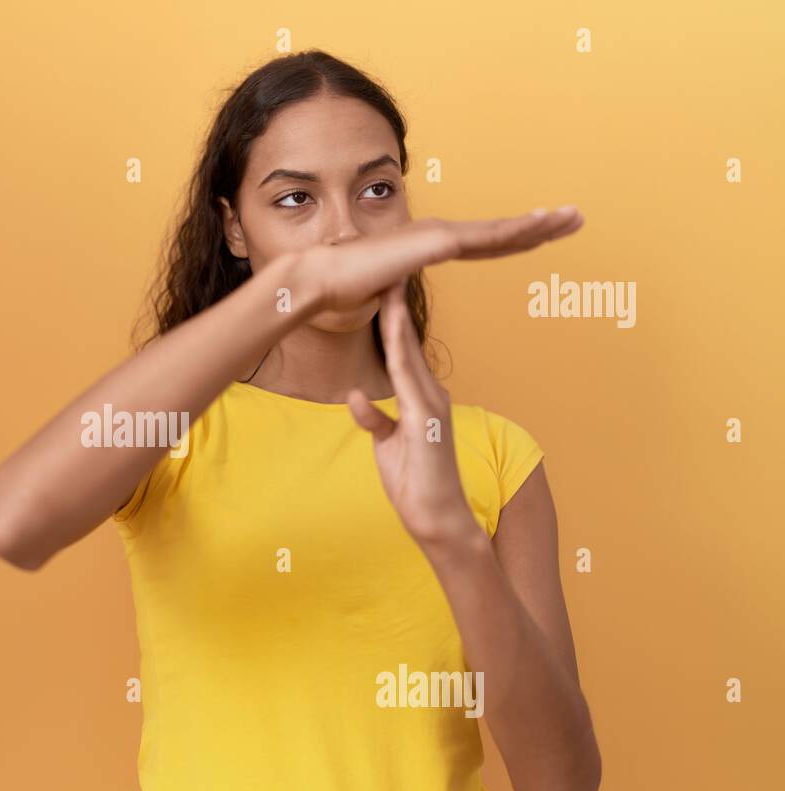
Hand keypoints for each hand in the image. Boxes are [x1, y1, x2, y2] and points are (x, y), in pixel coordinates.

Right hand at [303, 206, 583, 315]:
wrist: (319, 280)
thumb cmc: (340, 292)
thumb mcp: (380, 296)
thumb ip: (394, 294)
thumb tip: (388, 301)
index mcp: (427, 246)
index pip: (482, 244)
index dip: (514, 238)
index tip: (542, 231)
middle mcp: (438, 235)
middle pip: (500, 233)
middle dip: (540, 224)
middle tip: (573, 216)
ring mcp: (439, 235)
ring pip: (501, 230)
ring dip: (541, 222)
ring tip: (573, 216)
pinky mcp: (437, 242)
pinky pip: (488, 237)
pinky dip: (519, 229)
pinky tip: (544, 225)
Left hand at [347, 281, 478, 549]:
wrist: (437, 518)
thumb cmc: (414, 481)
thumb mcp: (386, 443)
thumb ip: (375, 418)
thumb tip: (359, 396)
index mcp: (420, 396)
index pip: (401, 349)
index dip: (390, 317)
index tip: (379, 285)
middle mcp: (429, 395)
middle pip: (407, 343)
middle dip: (395, 307)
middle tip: (387, 267)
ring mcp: (431, 409)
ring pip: (409, 359)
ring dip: (397, 325)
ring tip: (388, 291)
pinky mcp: (427, 427)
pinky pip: (407, 391)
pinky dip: (396, 365)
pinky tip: (386, 340)